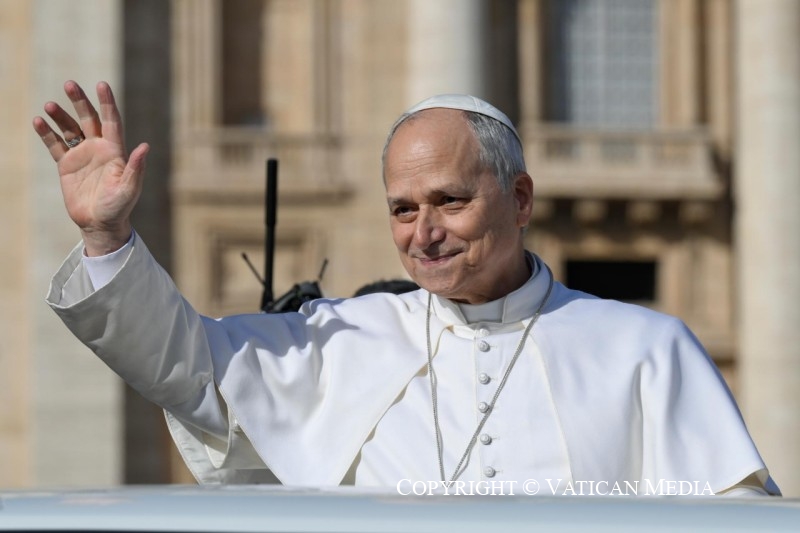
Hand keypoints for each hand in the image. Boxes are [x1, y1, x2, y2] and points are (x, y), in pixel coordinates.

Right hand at [32, 81, 149, 255]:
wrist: (100, 224)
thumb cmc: (119, 208)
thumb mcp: (129, 189)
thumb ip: (136, 168)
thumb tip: (145, 146)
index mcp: (116, 151)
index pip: (112, 121)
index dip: (107, 102)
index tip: (102, 84)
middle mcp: (99, 148)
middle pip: (89, 118)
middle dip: (80, 101)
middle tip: (69, 84)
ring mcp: (82, 155)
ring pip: (70, 129)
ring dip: (60, 116)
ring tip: (49, 105)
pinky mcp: (67, 165)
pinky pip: (55, 145)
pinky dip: (47, 133)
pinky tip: (38, 122)